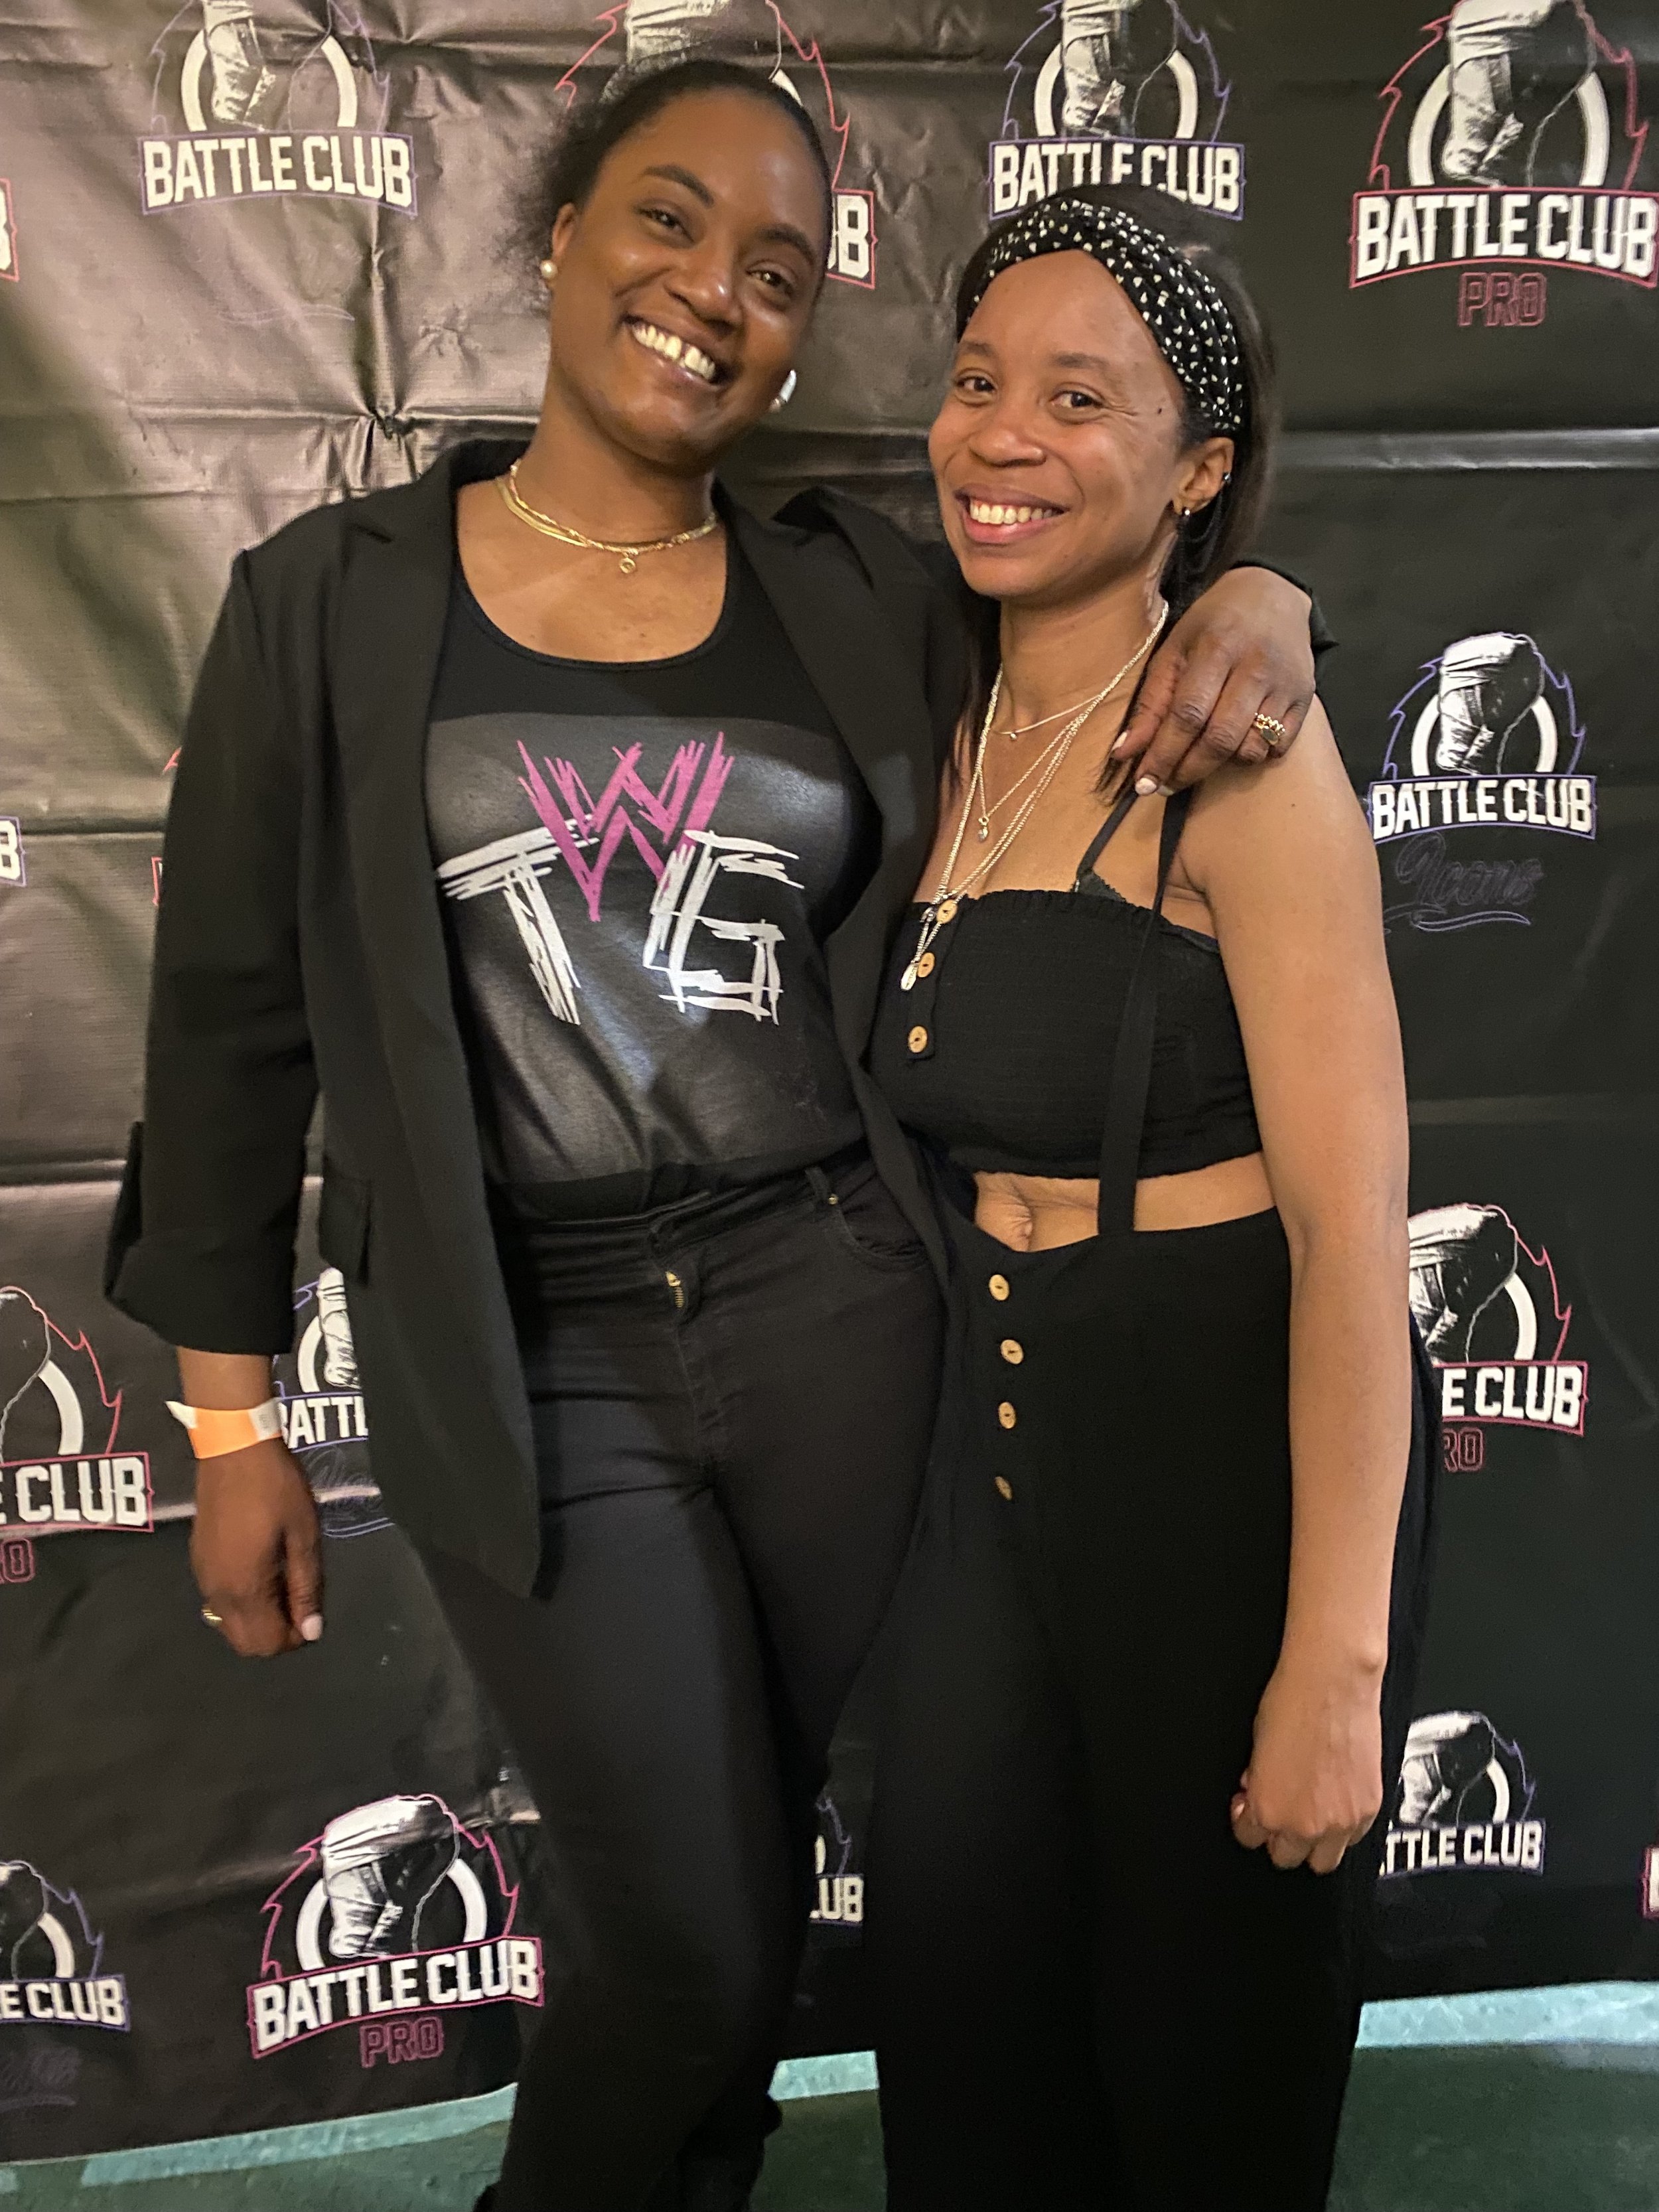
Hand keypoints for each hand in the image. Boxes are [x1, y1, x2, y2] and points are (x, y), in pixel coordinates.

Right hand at [190, 1437, 323, 1657]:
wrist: (233, 1448)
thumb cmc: (276, 1488)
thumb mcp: (303, 1535)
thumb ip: (306, 1586)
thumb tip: (310, 1631)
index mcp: (244, 1588)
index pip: (264, 1643)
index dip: (293, 1638)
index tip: (312, 1616)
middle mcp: (217, 1591)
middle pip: (243, 1641)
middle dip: (274, 1634)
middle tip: (300, 1602)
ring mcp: (203, 1576)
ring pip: (229, 1623)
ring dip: (258, 1618)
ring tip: (285, 1584)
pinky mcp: (198, 1559)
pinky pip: (220, 1601)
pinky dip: (243, 1601)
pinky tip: (263, 1571)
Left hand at [1112, 567, 1316, 791]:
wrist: (1271, 595)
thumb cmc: (1214, 624)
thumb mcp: (1174, 651)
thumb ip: (1151, 703)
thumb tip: (1125, 753)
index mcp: (1216, 648)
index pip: (1187, 715)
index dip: (1163, 754)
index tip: (1144, 783)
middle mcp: (1255, 666)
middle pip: (1220, 738)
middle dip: (1188, 770)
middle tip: (1166, 784)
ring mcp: (1284, 683)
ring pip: (1251, 748)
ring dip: (1221, 764)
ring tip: (1201, 756)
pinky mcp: (1305, 697)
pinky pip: (1278, 746)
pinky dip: (1254, 755)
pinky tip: (1237, 743)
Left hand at [1229, 1653, 1383, 1874]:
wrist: (1333, 1683)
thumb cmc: (1292, 1703)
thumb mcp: (1257, 1748)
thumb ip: (1259, 1784)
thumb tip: (1258, 1795)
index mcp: (1268, 1809)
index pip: (1250, 1838)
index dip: (1249, 1822)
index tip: (1252, 1809)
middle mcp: (1305, 1823)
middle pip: (1286, 1858)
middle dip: (1280, 1836)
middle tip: (1282, 1810)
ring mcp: (1341, 1821)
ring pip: (1324, 1860)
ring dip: (1314, 1841)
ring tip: (1310, 1809)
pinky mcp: (1369, 1810)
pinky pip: (1354, 1839)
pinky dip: (1344, 1826)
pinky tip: (1335, 1798)